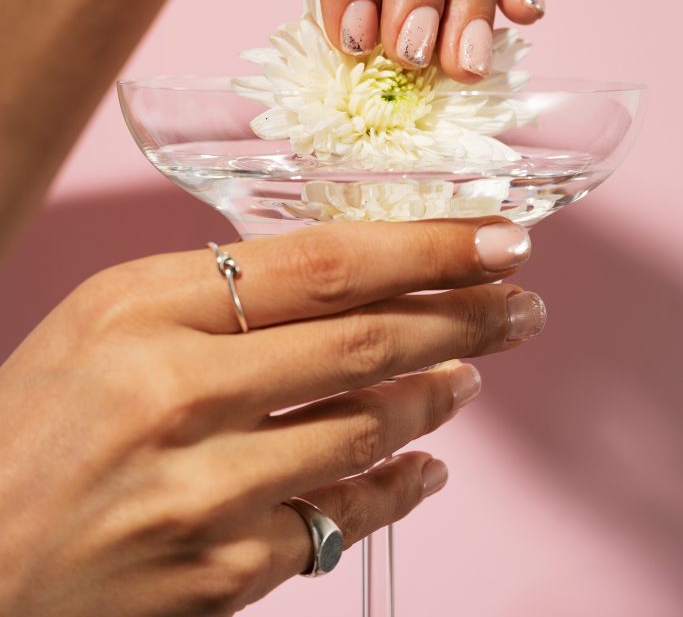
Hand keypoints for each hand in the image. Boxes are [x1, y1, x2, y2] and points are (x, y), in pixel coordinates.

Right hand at [0, 218, 543, 615]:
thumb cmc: (34, 422)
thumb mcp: (106, 317)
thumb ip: (215, 290)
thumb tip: (343, 280)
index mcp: (143, 307)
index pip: (323, 264)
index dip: (425, 250)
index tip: (494, 239)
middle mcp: (176, 392)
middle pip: (360, 341)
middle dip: (461, 316)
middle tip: (518, 303)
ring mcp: (202, 490)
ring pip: (362, 428)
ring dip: (435, 395)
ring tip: (471, 373)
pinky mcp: (218, 573)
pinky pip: (340, 519)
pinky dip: (397, 486)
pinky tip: (427, 466)